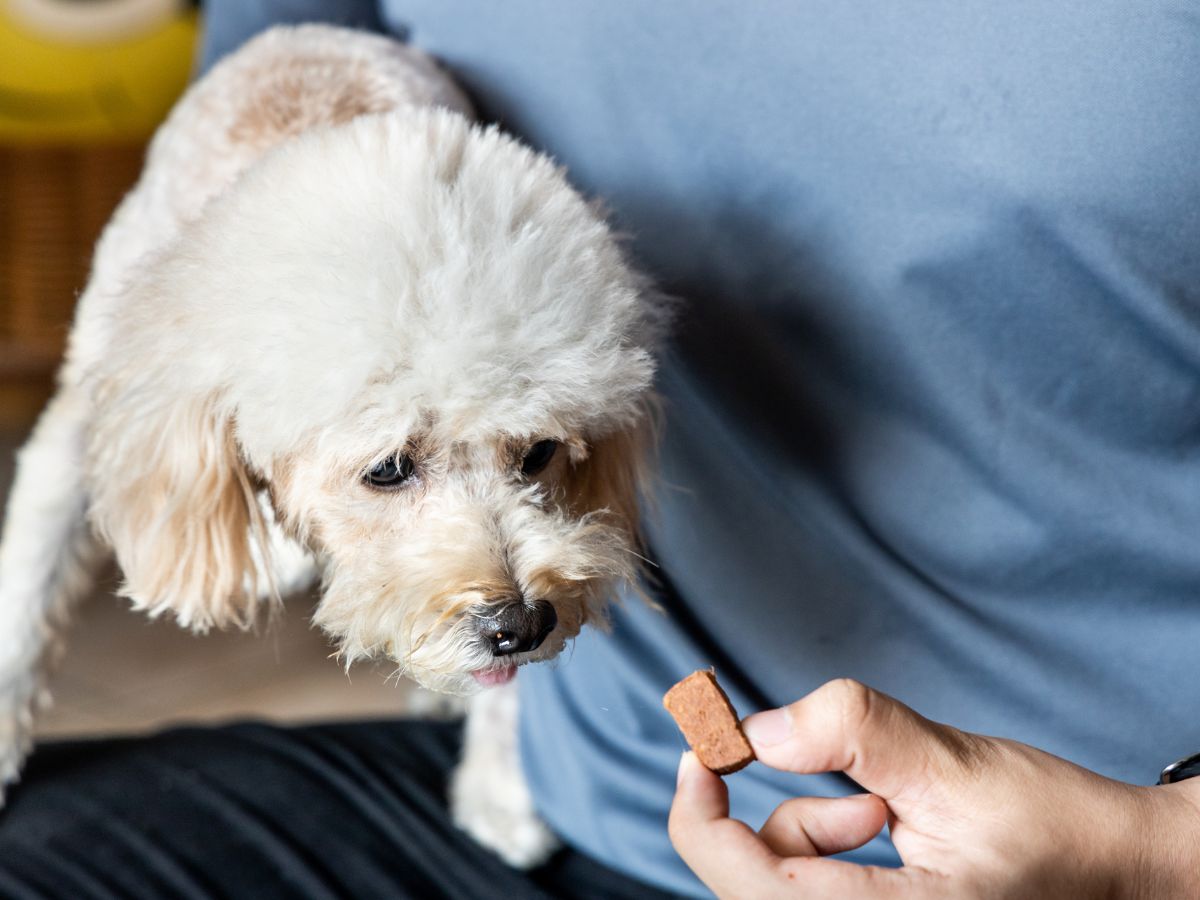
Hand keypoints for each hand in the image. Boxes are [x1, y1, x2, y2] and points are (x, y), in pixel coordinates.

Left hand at [669, 679, 1199, 897]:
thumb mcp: (954, 769)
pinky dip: (826, 840)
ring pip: (778, 877)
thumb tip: (761, 726)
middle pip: (752, 880)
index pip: (746, 884)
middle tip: (857, 787)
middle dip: (782, 815)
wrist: (1117, 871)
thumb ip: (856, 735)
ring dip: (813, 825)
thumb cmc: (1054, 829)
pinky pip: (806, 882)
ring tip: (886, 809)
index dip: (701, 814)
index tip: (701, 748)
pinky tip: (882, 825)